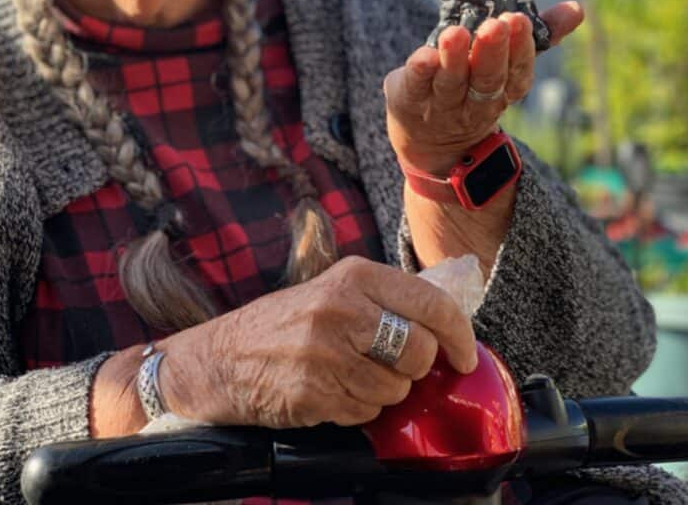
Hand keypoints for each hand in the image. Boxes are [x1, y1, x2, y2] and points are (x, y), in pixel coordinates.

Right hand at [158, 256, 476, 427]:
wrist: (222, 358)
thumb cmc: (285, 323)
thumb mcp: (334, 289)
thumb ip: (385, 298)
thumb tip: (448, 319)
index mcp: (354, 276)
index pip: (431, 303)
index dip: (459, 334)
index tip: (465, 355)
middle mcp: (343, 308)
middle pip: (420, 352)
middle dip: (414, 367)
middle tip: (392, 363)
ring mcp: (327, 353)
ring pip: (396, 388)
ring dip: (383, 391)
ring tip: (350, 374)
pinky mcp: (315, 392)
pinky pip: (366, 412)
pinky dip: (357, 408)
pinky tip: (331, 390)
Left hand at [385, 2, 582, 174]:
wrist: (428, 141)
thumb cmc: (471, 88)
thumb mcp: (504, 66)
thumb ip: (539, 35)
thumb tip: (576, 9)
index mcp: (502, 91)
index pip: (516, 73)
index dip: (520, 50)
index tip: (520, 21)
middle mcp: (474, 103)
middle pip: (486, 80)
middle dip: (491, 52)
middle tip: (494, 25)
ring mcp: (441, 106)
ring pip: (451, 83)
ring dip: (455, 59)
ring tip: (456, 32)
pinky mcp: (409, 101)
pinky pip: (416, 87)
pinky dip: (420, 72)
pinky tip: (423, 55)